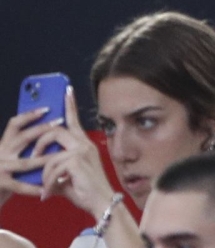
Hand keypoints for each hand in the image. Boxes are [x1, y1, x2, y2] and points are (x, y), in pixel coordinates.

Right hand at [0, 104, 62, 208]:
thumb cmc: (4, 173)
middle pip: (23, 138)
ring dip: (45, 160)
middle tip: (60, 124)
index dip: (30, 115)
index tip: (47, 108)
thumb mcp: (10, 156)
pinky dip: (34, 187)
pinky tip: (46, 188)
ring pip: (26, 162)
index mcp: (4, 144)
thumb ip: (24, 147)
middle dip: (43, 130)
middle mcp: (1, 153)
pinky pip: (20, 185)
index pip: (14, 124)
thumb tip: (50, 133)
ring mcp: (0, 167)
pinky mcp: (0, 183)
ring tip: (61, 157)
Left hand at [32, 86, 115, 219]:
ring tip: (45, 186)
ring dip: (43, 174)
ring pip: (50, 154)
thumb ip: (57, 165)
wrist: (101, 202)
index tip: (66, 91)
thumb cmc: (86, 190)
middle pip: (56, 131)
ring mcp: (81, 152)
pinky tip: (49, 192)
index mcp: (84, 145)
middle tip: (34, 158)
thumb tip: (40, 166)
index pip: (74, 121)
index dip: (69, 105)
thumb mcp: (69, 173)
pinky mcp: (76, 162)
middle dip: (39, 144)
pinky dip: (47, 183)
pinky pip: (52, 168)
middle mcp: (84, 145)